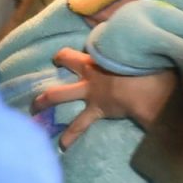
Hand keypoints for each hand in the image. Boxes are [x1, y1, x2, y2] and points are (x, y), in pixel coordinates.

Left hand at [31, 47, 175, 149]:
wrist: (149, 89)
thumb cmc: (147, 66)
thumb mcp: (134, 50)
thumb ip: (125, 43)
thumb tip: (121, 35)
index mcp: (97, 57)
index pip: (75, 51)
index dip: (66, 54)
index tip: (62, 57)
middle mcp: (89, 73)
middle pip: (64, 65)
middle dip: (56, 60)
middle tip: (48, 68)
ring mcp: (90, 92)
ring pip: (59, 94)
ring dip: (44, 101)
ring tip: (33, 109)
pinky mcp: (97, 110)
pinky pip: (79, 125)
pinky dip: (70, 136)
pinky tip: (61, 146)